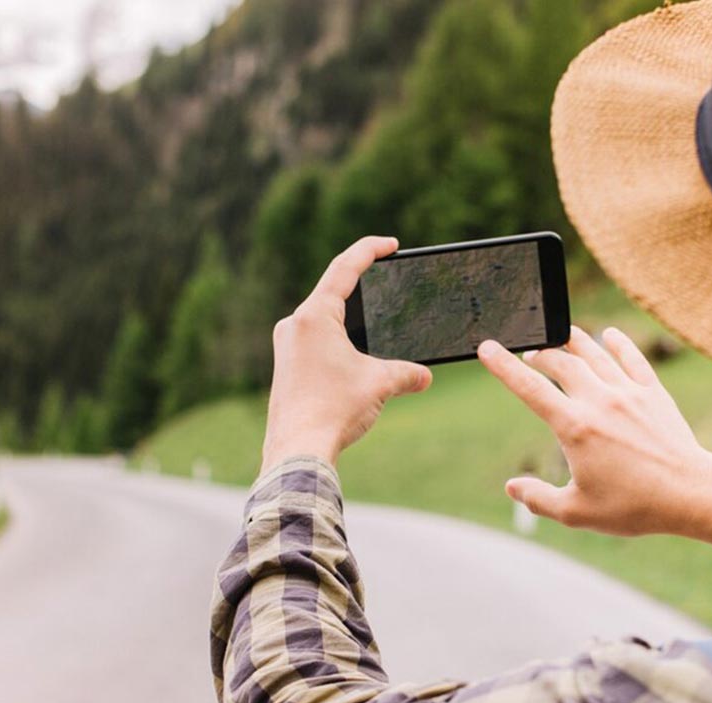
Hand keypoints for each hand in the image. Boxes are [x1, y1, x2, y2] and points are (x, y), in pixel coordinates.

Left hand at [260, 237, 431, 473]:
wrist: (297, 450)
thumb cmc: (333, 410)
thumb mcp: (380, 384)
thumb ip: (407, 373)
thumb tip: (425, 376)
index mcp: (314, 316)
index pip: (344, 268)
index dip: (370, 251)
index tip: (390, 244)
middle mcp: (294, 325)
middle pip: (332, 292)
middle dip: (361, 286)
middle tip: (385, 278)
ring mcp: (286, 347)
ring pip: (323, 320)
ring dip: (350, 319)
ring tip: (374, 321)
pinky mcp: (286, 367)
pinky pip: (315, 341)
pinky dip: (338, 341)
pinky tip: (353, 358)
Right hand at [478, 327, 711, 546]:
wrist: (691, 493)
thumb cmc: (634, 507)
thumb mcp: (578, 512)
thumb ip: (539, 498)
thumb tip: (512, 488)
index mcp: (575, 427)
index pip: (530, 388)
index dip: (504, 367)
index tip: (487, 348)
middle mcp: (599, 401)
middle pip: (560, 363)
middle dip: (539, 354)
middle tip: (529, 354)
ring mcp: (629, 393)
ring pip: (594, 353)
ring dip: (572, 341)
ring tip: (558, 336)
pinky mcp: (654, 393)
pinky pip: (632, 358)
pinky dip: (618, 343)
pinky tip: (609, 334)